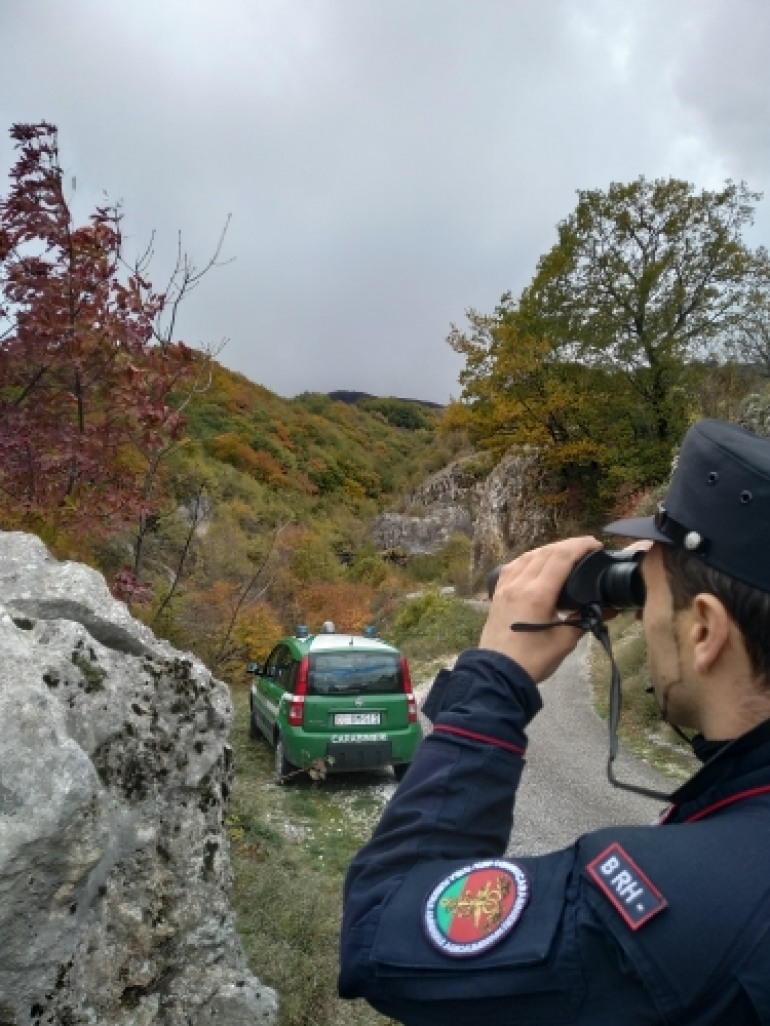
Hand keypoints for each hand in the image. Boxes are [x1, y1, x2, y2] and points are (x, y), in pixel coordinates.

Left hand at [479, 536, 602, 682]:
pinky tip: (537, 561)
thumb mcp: (564, 642)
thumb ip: (585, 621)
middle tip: (586, 547)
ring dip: (549, 549)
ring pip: (528, 556)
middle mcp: (519, 584)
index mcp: (537, 594)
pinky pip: (514, 566)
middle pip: (546, 552)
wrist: (497, 673)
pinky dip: (530, 558)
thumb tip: (608, 610)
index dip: (580, 546)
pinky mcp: (498, 593)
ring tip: (566, 552)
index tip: (596, 544)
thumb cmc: (532, 660)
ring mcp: (506, 587)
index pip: (561, 557)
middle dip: (568, 545)